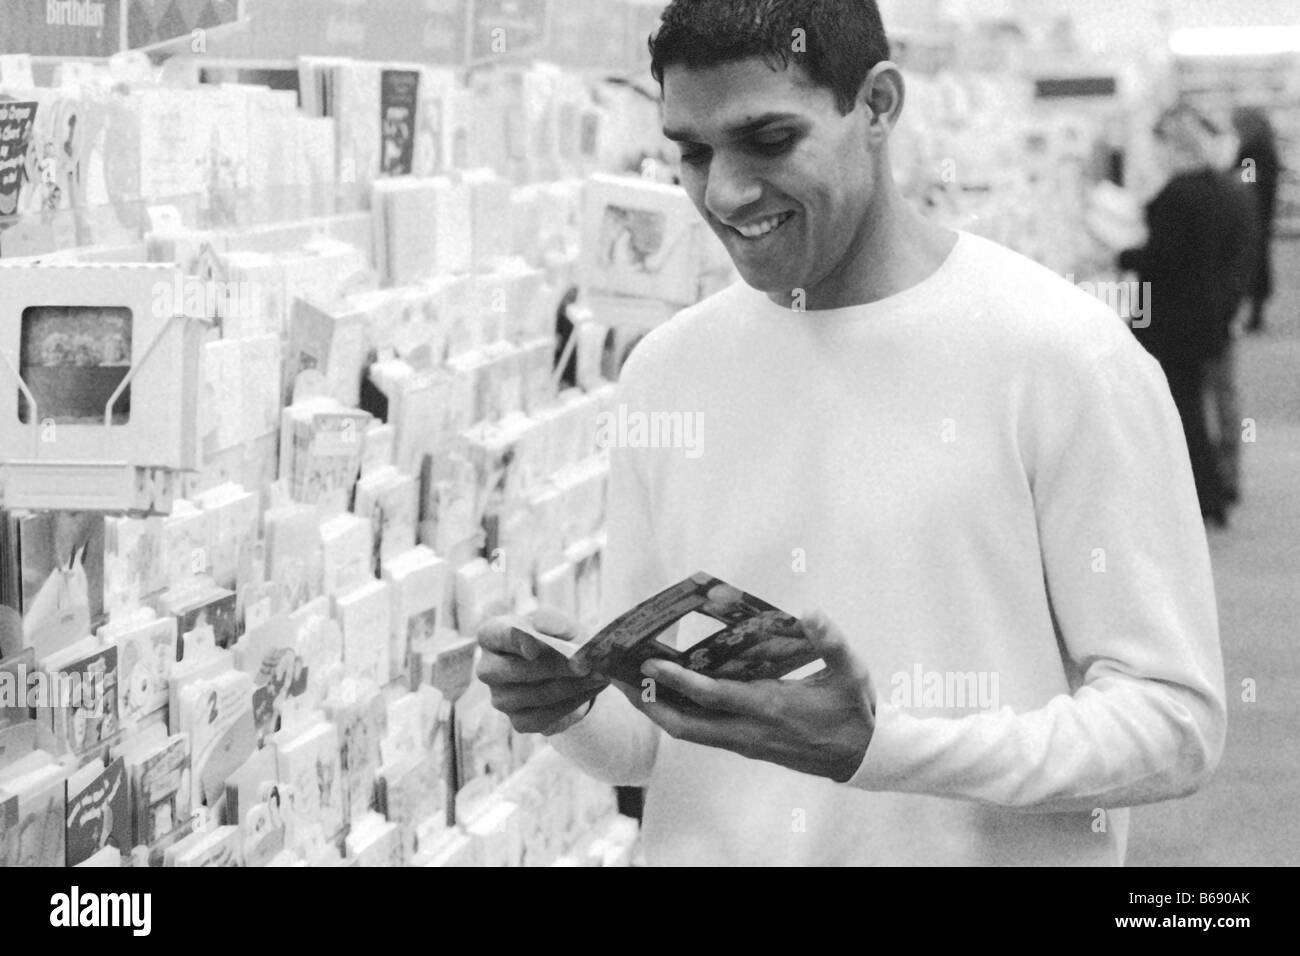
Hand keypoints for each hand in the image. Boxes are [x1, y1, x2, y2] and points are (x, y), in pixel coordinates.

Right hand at [476, 606, 608, 734]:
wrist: (571, 670)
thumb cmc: (561, 639)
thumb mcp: (561, 623)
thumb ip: (551, 619)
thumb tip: (541, 626)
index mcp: (492, 635)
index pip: (495, 634)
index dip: (515, 641)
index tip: (536, 648)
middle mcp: (488, 668)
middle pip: (515, 669)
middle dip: (553, 667)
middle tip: (584, 664)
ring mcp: (500, 698)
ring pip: (532, 695)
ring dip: (569, 686)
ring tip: (596, 676)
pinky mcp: (517, 721)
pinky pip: (542, 718)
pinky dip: (569, 705)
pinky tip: (587, 692)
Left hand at [614, 612, 875, 781]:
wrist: (861, 756)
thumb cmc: (853, 711)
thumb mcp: (851, 672)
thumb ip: (831, 641)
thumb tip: (811, 612)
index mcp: (769, 708)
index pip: (712, 696)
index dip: (677, 680)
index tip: (648, 663)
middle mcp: (748, 731)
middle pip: (684, 726)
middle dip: (648, 705)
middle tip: (619, 680)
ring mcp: (744, 743)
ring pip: (689, 733)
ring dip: (659, 711)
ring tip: (632, 686)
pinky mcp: (745, 746)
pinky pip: (702, 733)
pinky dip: (679, 715)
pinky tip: (669, 695)